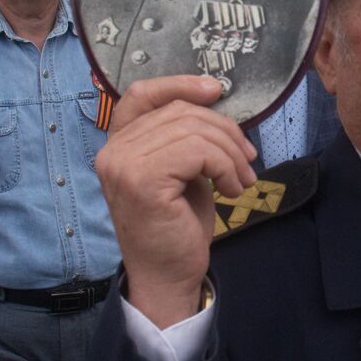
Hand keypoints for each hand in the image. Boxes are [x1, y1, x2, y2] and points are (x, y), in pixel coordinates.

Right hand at [97, 75, 257, 328]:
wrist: (168, 276)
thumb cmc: (177, 225)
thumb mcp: (182, 170)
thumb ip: (186, 136)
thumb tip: (216, 101)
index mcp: (119, 144)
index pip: (141, 94)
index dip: (180, 83)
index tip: (216, 91)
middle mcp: (113, 151)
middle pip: (180, 112)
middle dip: (225, 131)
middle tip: (247, 160)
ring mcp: (124, 165)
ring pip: (194, 131)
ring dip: (230, 153)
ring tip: (242, 179)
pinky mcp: (143, 181)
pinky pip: (197, 152)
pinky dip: (225, 167)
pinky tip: (230, 189)